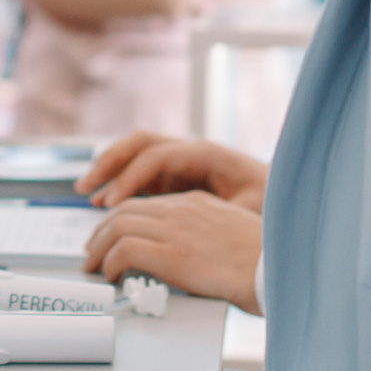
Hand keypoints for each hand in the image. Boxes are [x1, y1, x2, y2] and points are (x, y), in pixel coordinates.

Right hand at [78, 131, 268, 209]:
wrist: (284, 200)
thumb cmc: (271, 204)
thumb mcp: (250, 210)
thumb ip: (218, 215)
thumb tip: (189, 227)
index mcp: (206, 154)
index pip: (157, 156)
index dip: (132, 176)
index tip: (114, 202)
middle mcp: (189, 152)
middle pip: (139, 144)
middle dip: (109, 162)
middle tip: (86, 187)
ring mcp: (180, 163)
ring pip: (134, 155)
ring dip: (108, 169)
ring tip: (86, 192)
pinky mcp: (175, 177)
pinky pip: (139, 173)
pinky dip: (119, 183)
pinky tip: (105, 202)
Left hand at [83, 192, 261, 312]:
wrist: (278, 271)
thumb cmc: (264, 264)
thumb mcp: (233, 236)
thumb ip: (206, 237)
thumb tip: (189, 257)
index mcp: (199, 203)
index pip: (147, 203)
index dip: (123, 219)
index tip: (114, 235)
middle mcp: (183, 210)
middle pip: (126, 210)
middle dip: (103, 231)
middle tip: (93, 251)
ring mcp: (176, 229)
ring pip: (118, 226)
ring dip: (99, 247)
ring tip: (93, 266)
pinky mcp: (171, 253)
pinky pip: (124, 250)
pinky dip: (110, 262)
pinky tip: (110, 275)